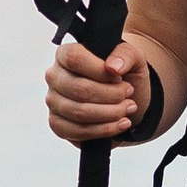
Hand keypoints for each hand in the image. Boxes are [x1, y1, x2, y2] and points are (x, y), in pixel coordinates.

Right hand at [44, 34, 157, 148]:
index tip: (119, 77)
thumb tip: (113, 67)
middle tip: (129, 93)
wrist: (124, 98)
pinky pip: (78, 132)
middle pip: (80, 89)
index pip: (74, 58)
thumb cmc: (124, 73)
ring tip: (129, 108)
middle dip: (112, 95)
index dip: (99, 70)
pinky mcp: (58, 124)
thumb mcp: (132, 58)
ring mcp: (53, 102)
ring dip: (111, 113)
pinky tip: (120, 124)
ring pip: (80, 112)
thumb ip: (125, 55)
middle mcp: (54, 77)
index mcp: (65, 54)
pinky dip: (104, 130)